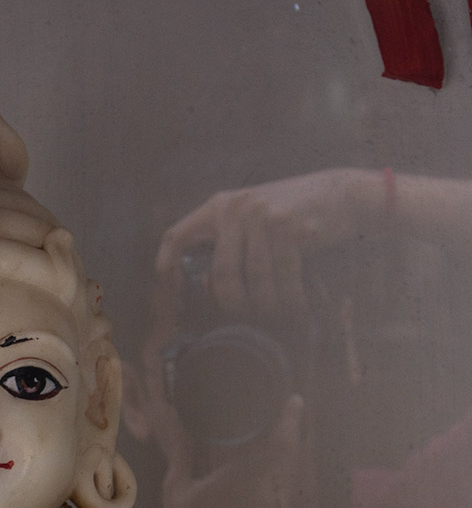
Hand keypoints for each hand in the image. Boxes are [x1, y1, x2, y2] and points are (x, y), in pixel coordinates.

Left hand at [156, 169, 381, 316]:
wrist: (339, 193)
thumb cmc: (290, 216)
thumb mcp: (251, 223)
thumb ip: (227, 247)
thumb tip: (206, 286)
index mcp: (218, 207)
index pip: (176, 235)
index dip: (168, 265)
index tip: (174, 289)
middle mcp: (236, 208)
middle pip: (222, 274)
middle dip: (236, 304)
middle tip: (249, 314)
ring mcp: (261, 215)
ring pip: (255, 280)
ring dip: (269, 304)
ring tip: (279, 312)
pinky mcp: (288, 225)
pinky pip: (284, 277)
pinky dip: (292, 299)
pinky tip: (298, 307)